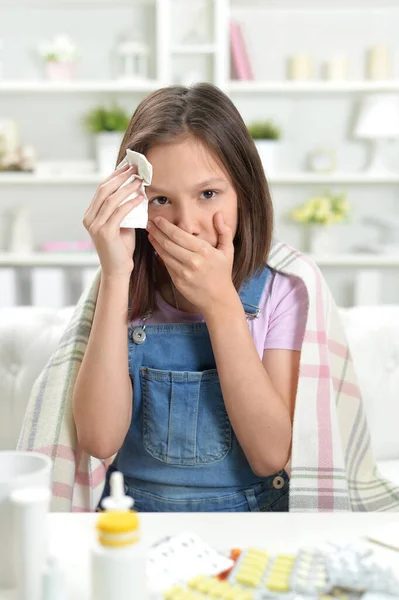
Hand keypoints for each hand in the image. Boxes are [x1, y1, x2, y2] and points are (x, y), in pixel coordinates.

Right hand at [83, 162, 144, 278]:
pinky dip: (130, 203)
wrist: (118, 269)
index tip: (128, 167)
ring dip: (127, 188)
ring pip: (111, 200)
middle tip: (135, 169)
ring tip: (140, 181)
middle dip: (120, 177)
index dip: (115, 176)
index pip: (101, 189)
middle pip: (104, 190)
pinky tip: (140, 197)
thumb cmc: (121, 248)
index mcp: (90, 214)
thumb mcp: (121, 224)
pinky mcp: (104, 232)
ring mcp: (95, 225)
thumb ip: (122, 209)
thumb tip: (134, 190)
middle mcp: (89, 218)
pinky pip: (119, 212)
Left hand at [146, 212, 235, 312]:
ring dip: (155, 242)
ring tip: (149, 233)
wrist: (218, 299)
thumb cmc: (222, 274)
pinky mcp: (177, 281)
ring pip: (164, 254)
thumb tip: (219, 214)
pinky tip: (156, 247)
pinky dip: (160, 254)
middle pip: (169, 243)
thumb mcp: (228, 251)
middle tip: (149, 223)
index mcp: (204, 251)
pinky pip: (166, 265)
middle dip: (156, 231)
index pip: (180, 235)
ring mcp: (184, 272)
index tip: (158, 219)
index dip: (166, 226)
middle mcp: (193, 261)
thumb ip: (224, 231)